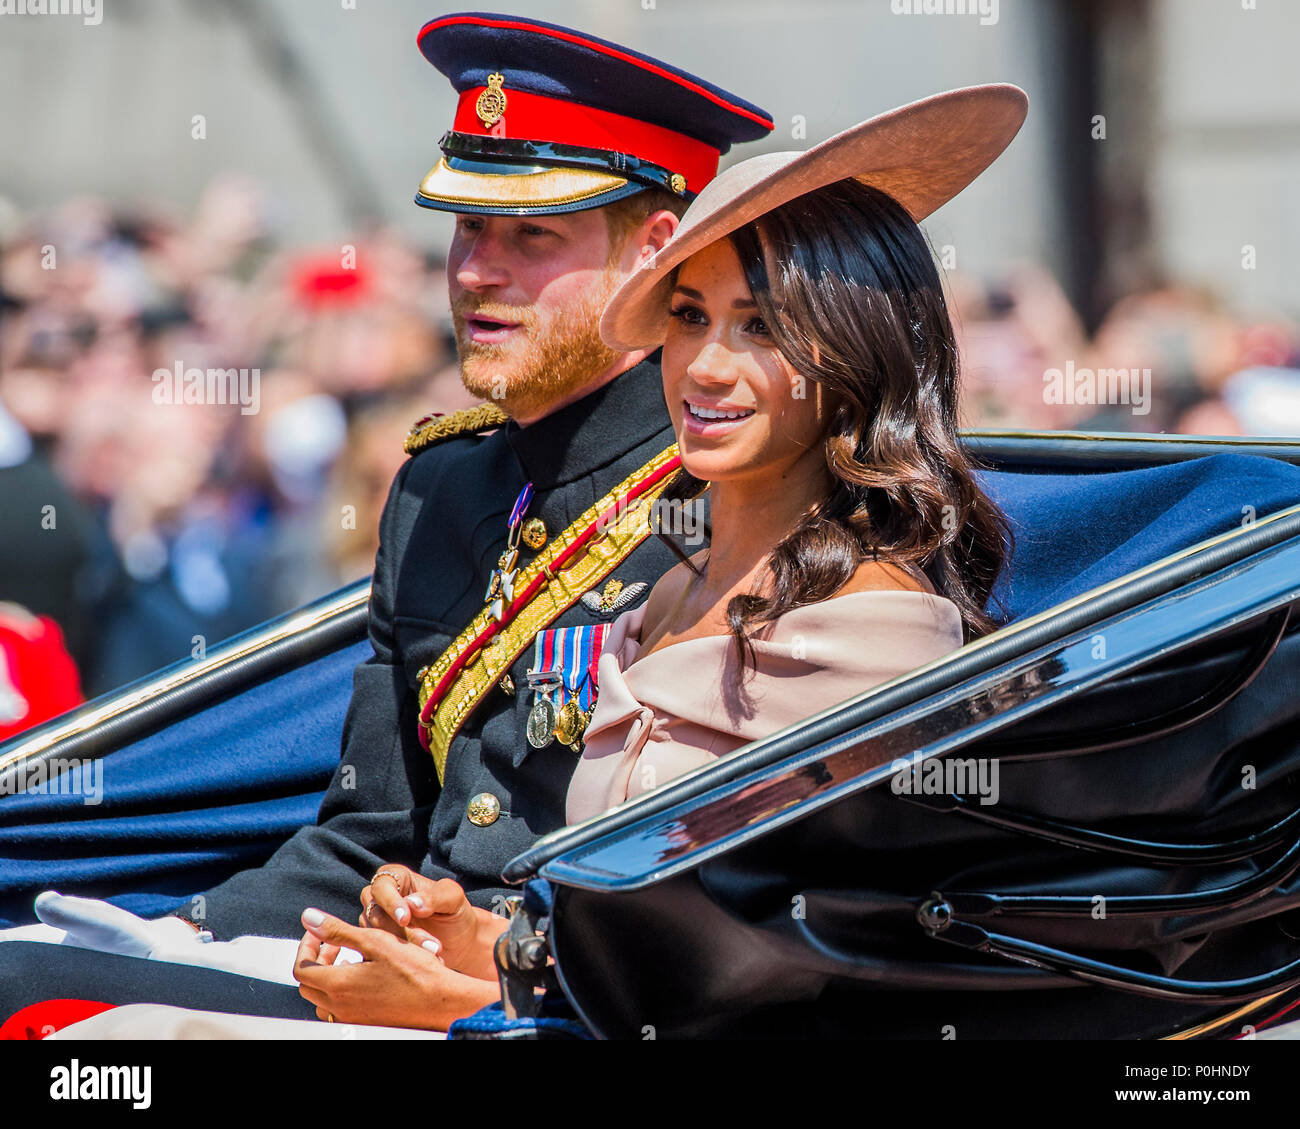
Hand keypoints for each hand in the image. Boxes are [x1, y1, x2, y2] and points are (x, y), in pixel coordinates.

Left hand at [295, 908, 498, 1030]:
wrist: (440, 1001)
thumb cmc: (414, 971)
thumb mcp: (376, 941)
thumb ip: (338, 930)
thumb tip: (310, 918)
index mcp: (339, 984)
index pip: (301, 967)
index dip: (306, 945)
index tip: (320, 932)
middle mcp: (340, 1006)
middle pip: (308, 984)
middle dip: (316, 959)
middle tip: (334, 943)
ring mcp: (351, 1018)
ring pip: (321, 999)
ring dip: (327, 977)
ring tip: (348, 959)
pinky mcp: (364, 1023)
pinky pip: (338, 1009)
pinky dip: (340, 992)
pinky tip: (363, 977)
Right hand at [359, 865, 505, 979]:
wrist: (459, 940)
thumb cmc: (454, 911)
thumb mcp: (453, 898)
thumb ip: (435, 896)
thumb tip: (412, 904)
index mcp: (396, 877)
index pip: (382, 886)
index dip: (391, 902)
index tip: (405, 919)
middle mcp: (379, 898)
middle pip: (376, 914)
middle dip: (403, 932)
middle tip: (433, 946)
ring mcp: (375, 922)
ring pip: (376, 937)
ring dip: (405, 948)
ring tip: (435, 955)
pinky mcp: (376, 945)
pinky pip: (377, 953)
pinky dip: (399, 960)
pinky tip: (423, 964)